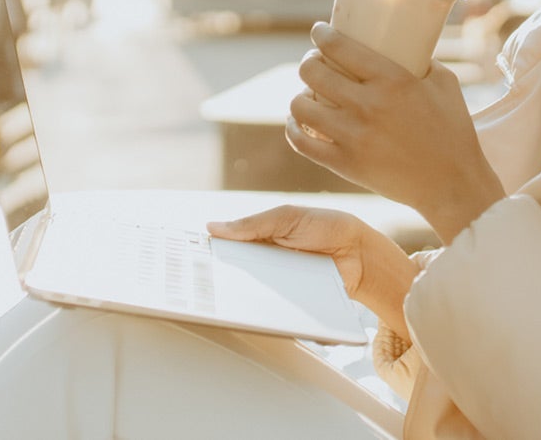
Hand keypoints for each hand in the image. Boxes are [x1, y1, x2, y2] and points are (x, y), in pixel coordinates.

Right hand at [207, 205, 415, 338]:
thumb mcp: (287, 217)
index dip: (204, 262)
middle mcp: (261, 270)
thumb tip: (211, 228)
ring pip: (248, 304)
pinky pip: (273, 318)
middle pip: (230, 284)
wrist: (358, 252)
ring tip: (220, 312)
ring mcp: (275, 291)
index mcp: (256, 245)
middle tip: (195, 294)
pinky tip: (257, 322)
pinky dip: (265, 321)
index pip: (223, 256)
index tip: (182, 268)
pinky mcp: (290, 309)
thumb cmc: (323, 227)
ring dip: (236, 307)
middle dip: (214, 289)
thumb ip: (252, 224)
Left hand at [287, 23, 504, 242]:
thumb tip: (403, 48)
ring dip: (301, 97)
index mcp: (393, 80)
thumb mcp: (445, 84)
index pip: (339, 47)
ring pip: (300, 107)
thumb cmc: (454, 130)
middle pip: (312, 73)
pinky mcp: (346, 164)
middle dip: (309, 63)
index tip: (319, 33)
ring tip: (309, 96)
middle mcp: (368, 105)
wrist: (452, 183)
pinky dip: (295, 129)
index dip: (321, 35)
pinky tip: (300, 123)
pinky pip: (302, 142)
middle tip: (315, 64)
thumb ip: (422, 62)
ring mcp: (354, 136)